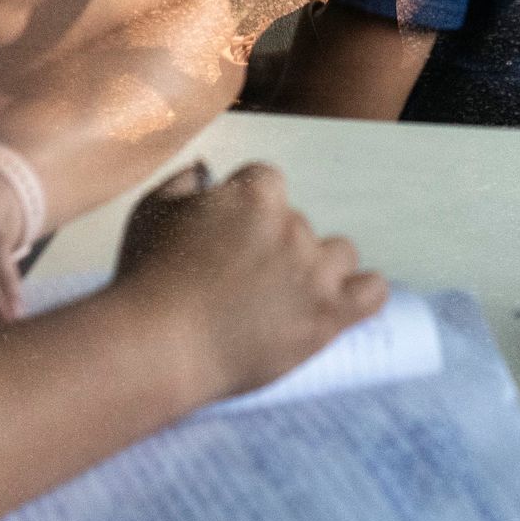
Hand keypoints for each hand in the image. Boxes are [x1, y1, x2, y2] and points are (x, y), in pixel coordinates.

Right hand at [115, 163, 384, 401]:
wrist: (158, 348)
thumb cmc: (146, 278)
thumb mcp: (151, 209)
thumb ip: (186, 181)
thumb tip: (207, 172)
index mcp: (255, 196)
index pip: (266, 183)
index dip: (245, 209)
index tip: (226, 238)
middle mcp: (293, 227)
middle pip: (298, 223)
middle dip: (274, 245)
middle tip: (239, 281)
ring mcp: (315, 273)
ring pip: (340, 253)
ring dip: (318, 267)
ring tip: (284, 296)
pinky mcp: (328, 316)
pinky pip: (372, 292)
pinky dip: (362, 293)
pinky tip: (340, 302)